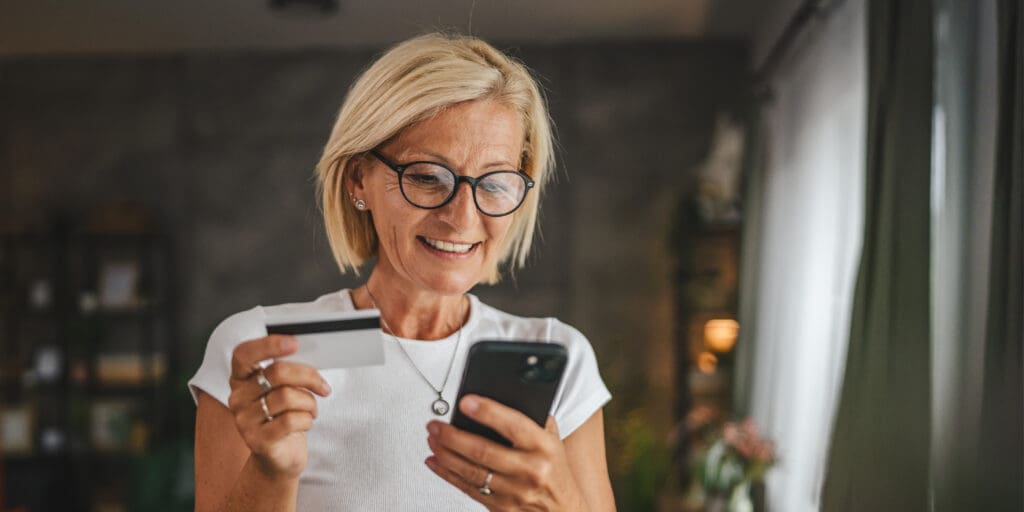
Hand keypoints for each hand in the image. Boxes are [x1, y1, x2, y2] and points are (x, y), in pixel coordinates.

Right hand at [228, 335, 331, 479]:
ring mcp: (244, 420)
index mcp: (241, 379)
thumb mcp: (283, 390)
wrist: (279, 457)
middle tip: (323, 386)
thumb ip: (287, 373)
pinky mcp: (257, 440)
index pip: (244, 354)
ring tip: (311, 410)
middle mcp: (238, 397)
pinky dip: (307, 419)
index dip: (268, 345)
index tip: (294, 342)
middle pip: (276, 373)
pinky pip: (291, 420)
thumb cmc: (284, 417)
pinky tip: (305, 423)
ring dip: (309, 403)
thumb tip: (308, 355)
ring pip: (287, 397)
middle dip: (308, 376)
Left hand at [425, 395, 587, 510]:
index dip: (487, 412)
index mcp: (545, 447)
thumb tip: (494, 396)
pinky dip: (447, 474)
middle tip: (436, 424)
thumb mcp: (552, 439)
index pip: (513, 425)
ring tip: (433, 439)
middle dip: (453, 436)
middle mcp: (531, 470)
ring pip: (471, 472)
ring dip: (446, 454)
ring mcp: (516, 492)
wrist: (565, 509)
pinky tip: (435, 462)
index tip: (465, 402)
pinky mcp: (502, 508)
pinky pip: (468, 489)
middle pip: (484, 451)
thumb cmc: (555, 469)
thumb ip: (530, 419)